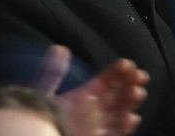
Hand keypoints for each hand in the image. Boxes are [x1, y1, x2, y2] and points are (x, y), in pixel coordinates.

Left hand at [33, 46, 147, 135]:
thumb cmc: (39, 118)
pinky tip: (130, 118)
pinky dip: (124, 127)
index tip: (127, 63)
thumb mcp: (44, 93)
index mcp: (85, 95)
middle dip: (130, 83)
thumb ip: (52, 73)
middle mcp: (94, 110)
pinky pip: (116, 133)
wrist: (35, 134)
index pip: (107, 80)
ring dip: (130, 102)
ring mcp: (98, 126)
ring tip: (136, 92)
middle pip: (119, 94)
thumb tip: (58, 48)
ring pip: (121, 112)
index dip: (118, 71)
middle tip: (139, 76)